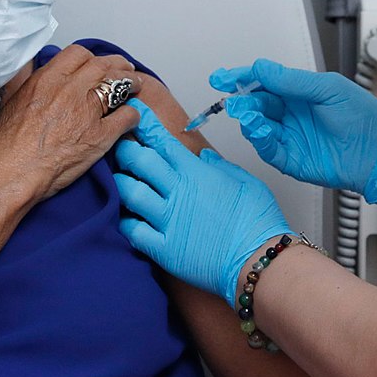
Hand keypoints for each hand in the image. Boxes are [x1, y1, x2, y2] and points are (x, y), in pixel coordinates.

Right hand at [0, 45, 140, 202]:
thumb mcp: (16, 101)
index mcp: (48, 79)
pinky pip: (127, 116)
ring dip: (131, 84)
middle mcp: (69, 90)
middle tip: (125, 70)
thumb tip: (41, 78)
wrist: (11, 173)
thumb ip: (34, 84)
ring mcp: (87, 112)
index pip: (79, 54)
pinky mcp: (99, 136)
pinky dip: (133, 114)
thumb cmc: (7, 145)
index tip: (97, 64)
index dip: (92, 58)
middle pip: (104, 65)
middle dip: (118, 66)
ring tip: (135, 87)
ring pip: (120, 85)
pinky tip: (132, 118)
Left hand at [114, 101, 291, 306]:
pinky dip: (126, 221)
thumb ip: (222, 167)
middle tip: (118, 145)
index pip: (163, 142)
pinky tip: (125, 217)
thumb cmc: (258, 222)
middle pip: (139, 162)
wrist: (258, 261)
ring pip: (130, 193)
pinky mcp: (163, 248)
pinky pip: (133, 231)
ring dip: (121, 183)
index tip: (135, 114)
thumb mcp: (246, 183)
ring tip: (118, 179)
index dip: (146, 126)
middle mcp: (178, 192)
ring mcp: (168, 220)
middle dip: (125, 149)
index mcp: (197, 173)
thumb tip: (205, 158)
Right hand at [211, 59, 376, 202]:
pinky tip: (259, 130)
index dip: (242, 78)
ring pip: (258, 126)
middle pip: (256, 103)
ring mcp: (290, 136)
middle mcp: (291, 114)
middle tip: (234, 98)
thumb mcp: (328, 89)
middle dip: (242, 100)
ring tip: (248, 114)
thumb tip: (261, 68)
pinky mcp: (291, 159)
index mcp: (299, 92)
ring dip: (249, 119)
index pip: (263, 82)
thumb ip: (292, 81)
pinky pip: (268, 149)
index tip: (223, 77)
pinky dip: (260, 139)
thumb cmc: (364, 117)